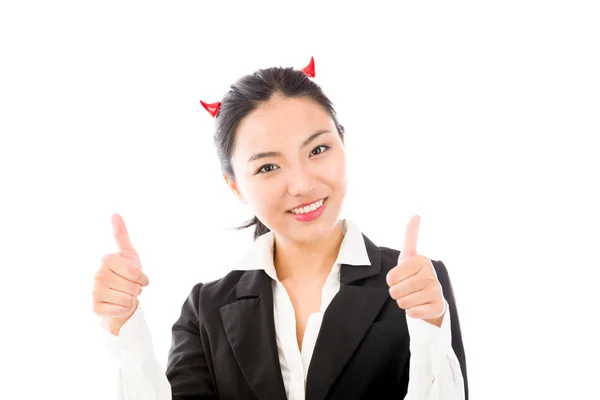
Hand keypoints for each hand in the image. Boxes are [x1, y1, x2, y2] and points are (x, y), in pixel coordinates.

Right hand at [92, 214, 148, 328]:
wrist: (120, 295)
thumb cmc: (126, 273)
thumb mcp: (128, 254)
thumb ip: (122, 235)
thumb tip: (115, 214)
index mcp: (107, 259)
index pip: (135, 274)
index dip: (143, 279)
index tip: (140, 278)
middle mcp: (97, 274)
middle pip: (132, 287)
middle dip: (137, 289)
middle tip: (130, 287)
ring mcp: (94, 291)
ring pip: (127, 299)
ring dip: (131, 299)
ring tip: (124, 294)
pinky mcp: (95, 307)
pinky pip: (121, 310)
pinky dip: (124, 309)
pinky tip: (118, 304)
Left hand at [386, 215, 444, 325]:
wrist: (432, 298)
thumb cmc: (415, 275)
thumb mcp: (410, 255)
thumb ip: (411, 236)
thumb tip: (416, 214)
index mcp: (421, 260)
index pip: (391, 277)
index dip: (391, 280)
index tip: (401, 277)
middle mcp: (430, 274)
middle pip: (395, 290)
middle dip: (396, 293)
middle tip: (406, 289)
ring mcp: (436, 291)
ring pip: (402, 302)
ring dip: (404, 302)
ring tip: (413, 296)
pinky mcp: (438, 307)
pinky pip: (412, 313)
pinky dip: (412, 312)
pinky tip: (419, 306)